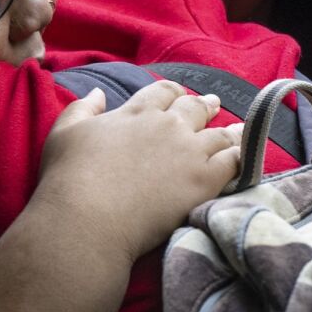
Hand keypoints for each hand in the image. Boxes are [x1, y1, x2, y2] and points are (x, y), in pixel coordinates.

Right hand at [38, 82, 242, 261]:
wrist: (87, 220)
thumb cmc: (69, 178)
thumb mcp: (64, 133)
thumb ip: (82, 108)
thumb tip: (97, 92)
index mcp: (137, 112)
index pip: (163, 92)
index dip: (173, 93)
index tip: (178, 95)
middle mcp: (168, 126)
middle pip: (194, 108)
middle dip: (204, 105)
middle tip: (213, 104)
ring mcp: (190, 152)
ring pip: (219, 134)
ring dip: (228, 130)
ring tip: (237, 129)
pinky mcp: (205, 180)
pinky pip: (233, 162)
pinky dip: (242, 156)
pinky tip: (247, 156)